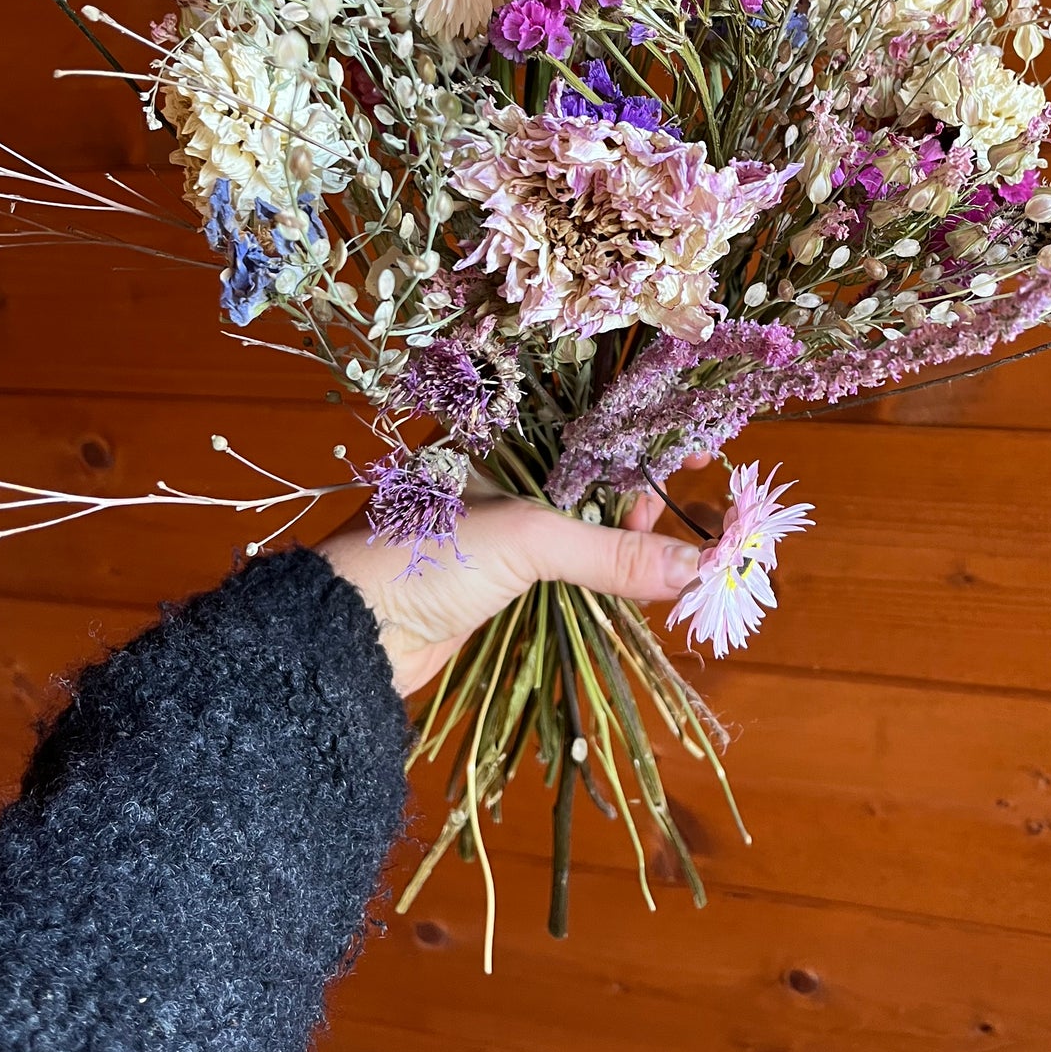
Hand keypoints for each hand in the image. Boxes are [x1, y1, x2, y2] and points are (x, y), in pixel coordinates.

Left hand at [319, 465, 705, 697]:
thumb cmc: (426, 555)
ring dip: (631, 536)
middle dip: (645, 487)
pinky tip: (643, 578)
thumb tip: (695, 565)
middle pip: (594, 471)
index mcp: (499, 433)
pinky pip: (571, 565)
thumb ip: (611, 550)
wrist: (352, 634)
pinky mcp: (504, 577)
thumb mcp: (526, 539)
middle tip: (693, 508)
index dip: (642, 428)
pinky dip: (607, 571)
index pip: (587, 417)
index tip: (698, 441)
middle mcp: (503, 470)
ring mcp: (503, 525)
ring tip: (675, 548)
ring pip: (585, 522)